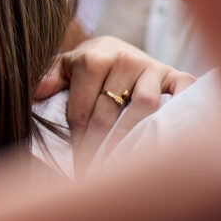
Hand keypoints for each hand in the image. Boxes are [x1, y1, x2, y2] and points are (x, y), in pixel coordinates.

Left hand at [36, 36, 193, 175]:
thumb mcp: (65, 67)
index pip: (82, 110)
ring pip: (143, 106)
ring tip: (125, 163)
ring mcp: (151, 66)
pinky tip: (171, 134)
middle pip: (109, 112)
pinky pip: (183, 91)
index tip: (76, 165)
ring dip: (132, 136)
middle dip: (100, 146)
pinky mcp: (175, 74)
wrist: (117, 48)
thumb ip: (50, 78)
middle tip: (97, 173)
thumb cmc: (87, 66)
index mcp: (92, 59)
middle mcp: (124, 59)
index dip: (77, 140)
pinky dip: (181, 109)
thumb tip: (37, 93)